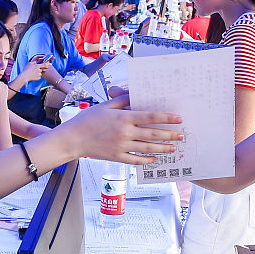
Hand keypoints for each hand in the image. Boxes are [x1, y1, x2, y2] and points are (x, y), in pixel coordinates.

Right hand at [13, 58, 48, 85]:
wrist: (25, 76)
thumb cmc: (26, 69)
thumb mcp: (30, 63)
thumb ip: (34, 62)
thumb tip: (36, 62)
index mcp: (37, 66)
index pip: (44, 65)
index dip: (48, 64)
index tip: (51, 64)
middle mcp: (39, 70)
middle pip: (42, 69)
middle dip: (41, 69)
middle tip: (37, 70)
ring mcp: (39, 74)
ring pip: (40, 73)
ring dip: (38, 73)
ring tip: (33, 73)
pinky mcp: (38, 78)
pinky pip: (39, 76)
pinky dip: (37, 76)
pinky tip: (33, 76)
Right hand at [56, 94, 180, 164]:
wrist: (73, 139)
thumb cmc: (88, 119)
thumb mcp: (105, 105)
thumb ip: (123, 99)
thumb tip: (136, 93)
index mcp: (123, 117)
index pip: (150, 117)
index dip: (166, 118)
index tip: (178, 118)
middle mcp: (125, 133)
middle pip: (152, 134)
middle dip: (169, 135)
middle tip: (181, 135)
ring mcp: (121, 147)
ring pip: (147, 148)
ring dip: (162, 148)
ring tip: (174, 148)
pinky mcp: (117, 157)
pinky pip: (136, 160)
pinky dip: (147, 160)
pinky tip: (155, 159)